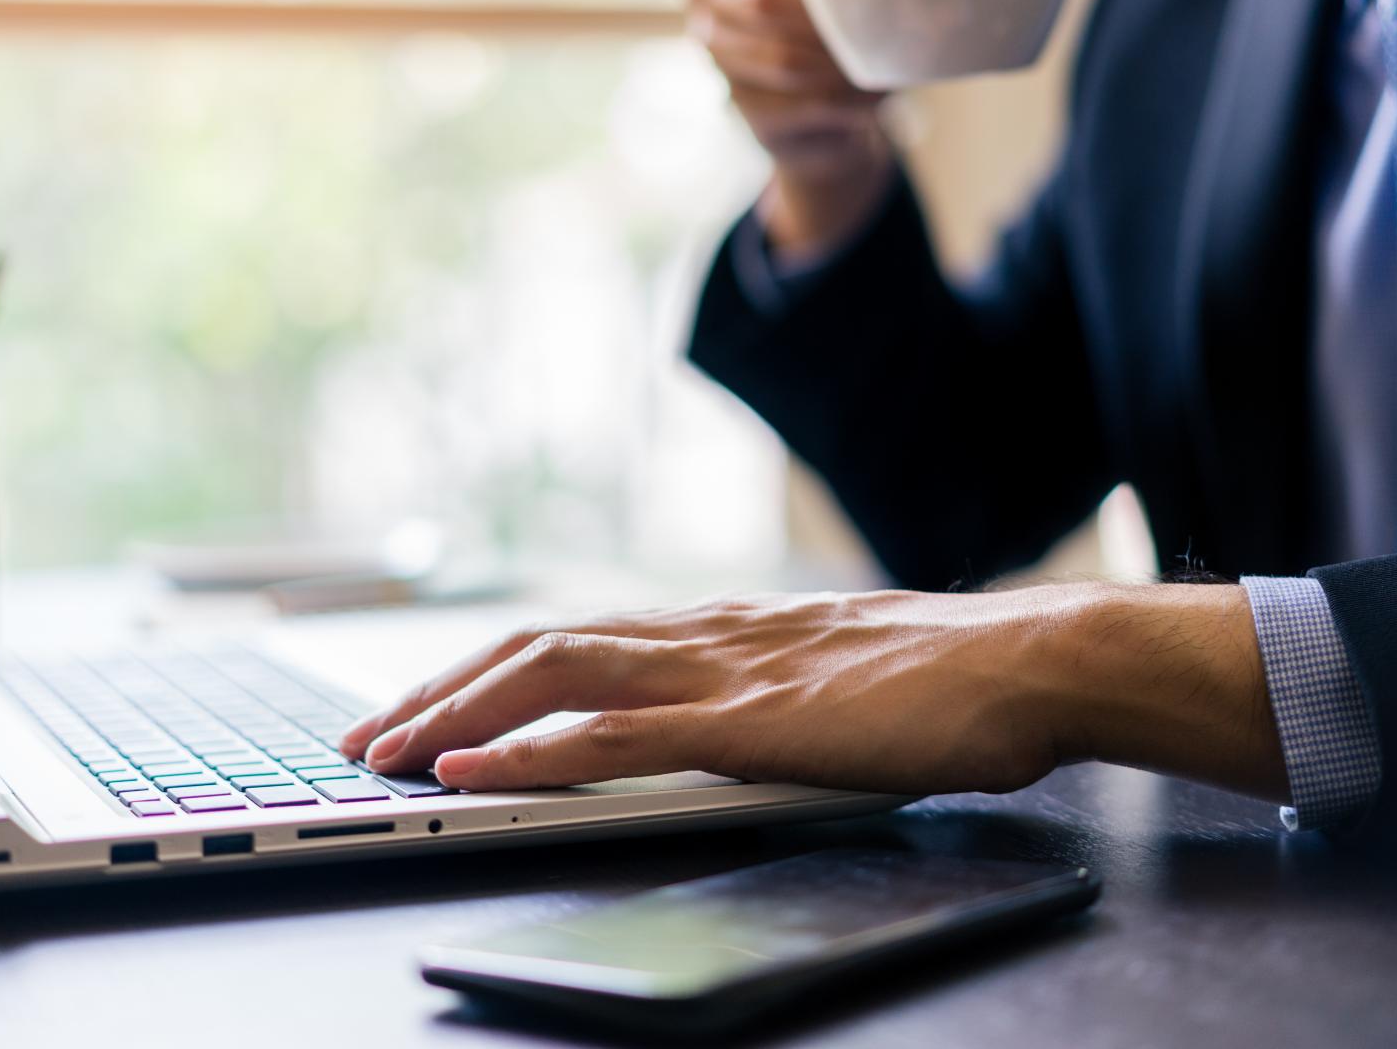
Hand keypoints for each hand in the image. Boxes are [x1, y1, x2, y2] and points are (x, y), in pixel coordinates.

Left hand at [339, 584, 1289, 801]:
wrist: (1030, 661)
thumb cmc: (951, 680)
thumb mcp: (833, 677)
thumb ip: (767, 686)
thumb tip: (727, 713)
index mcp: (720, 625)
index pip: (573, 635)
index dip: (487, 669)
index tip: (426, 704)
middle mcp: (701, 633)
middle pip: (538, 646)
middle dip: (440, 689)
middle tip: (366, 735)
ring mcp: (720, 672)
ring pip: (554, 677)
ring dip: (458, 715)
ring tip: (387, 752)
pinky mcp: (746, 722)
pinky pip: (615, 736)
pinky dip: (530, 753)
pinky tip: (474, 772)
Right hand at [689, 0, 896, 257]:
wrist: (831, 107)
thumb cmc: (842, 11)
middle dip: (831, 15)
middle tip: (894, 21)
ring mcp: (717, 51)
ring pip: (783, 58)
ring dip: (844, 63)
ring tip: (887, 59)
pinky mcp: (740, 108)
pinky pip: (800, 106)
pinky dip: (846, 103)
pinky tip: (870, 96)